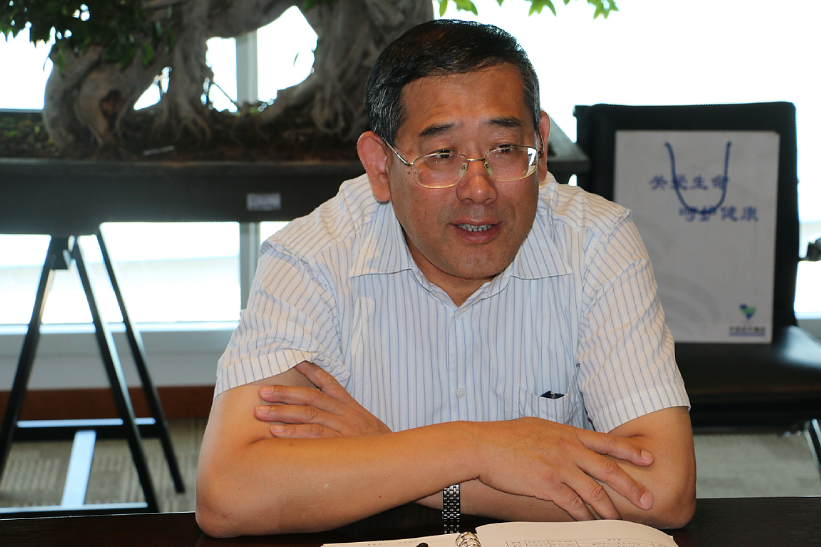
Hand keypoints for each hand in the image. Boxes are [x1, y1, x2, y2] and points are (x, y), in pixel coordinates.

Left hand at [254, 361, 391, 437]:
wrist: (397, 461)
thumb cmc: (375, 445)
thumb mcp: (364, 423)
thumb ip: (343, 414)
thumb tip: (317, 409)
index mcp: (350, 406)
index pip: (328, 382)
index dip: (309, 371)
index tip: (291, 361)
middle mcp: (346, 414)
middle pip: (311, 397)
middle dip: (285, 393)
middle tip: (262, 391)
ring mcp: (344, 429)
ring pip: (310, 415)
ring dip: (283, 412)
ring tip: (261, 412)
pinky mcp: (342, 446)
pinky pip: (315, 437)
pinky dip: (294, 434)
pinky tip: (276, 433)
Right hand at [475, 417, 653, 521]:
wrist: (483, 446)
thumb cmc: (505, 436)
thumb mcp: (537, 427)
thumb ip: (557, 435)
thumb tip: (568, 440)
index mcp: (566, 433)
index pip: (606, 442)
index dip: (630, 451)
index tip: (649, 459)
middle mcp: (567, 448)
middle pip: (608, 468)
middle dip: (631, 486)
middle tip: (647, 500)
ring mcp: (558, 466)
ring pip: (594, 490)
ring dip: (609, 508)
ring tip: (619, 520)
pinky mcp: (546, 483)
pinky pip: (573, 503)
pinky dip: (584, 515)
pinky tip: (590, 522)